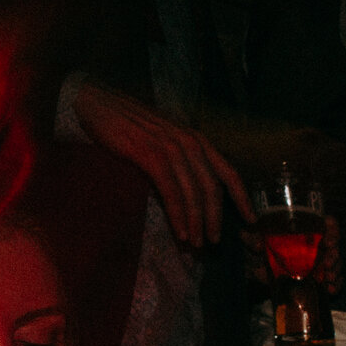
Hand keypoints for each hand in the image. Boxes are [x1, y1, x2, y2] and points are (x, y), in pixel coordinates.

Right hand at [68, 78, 249, 246]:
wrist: (94, 102)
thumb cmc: (128, 124)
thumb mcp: (164, 138)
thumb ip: (181, 160)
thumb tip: (192, 194)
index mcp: (197, 139)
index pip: (229, 172)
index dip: (242, 198)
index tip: (251, 220)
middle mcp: (189, 142)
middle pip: (213, 188)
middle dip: (215, 218)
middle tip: (213, 241)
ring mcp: (170, 147)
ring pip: (193, 193)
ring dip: (196, 222)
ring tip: (195, 243)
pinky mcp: (150, 154)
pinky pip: (171, 191)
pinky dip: (178, 214)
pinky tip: (180, 232)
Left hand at [245, 212, 342, 291]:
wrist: (258, 270)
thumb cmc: (258, 250)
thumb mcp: (253, 242)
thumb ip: (252, 240)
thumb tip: (258, 245)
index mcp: (305, 229)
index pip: (327, 224)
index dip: (332, 230)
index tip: (328, 241)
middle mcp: (316, 243)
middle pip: (334, 245)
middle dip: (334, 256)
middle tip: (327, 264)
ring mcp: (320, 261)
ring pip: (336, 263)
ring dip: (335, 272)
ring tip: (328, 279)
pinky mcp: (322, 277)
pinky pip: (335, 280)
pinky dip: (335, 286)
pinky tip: (330, 290)